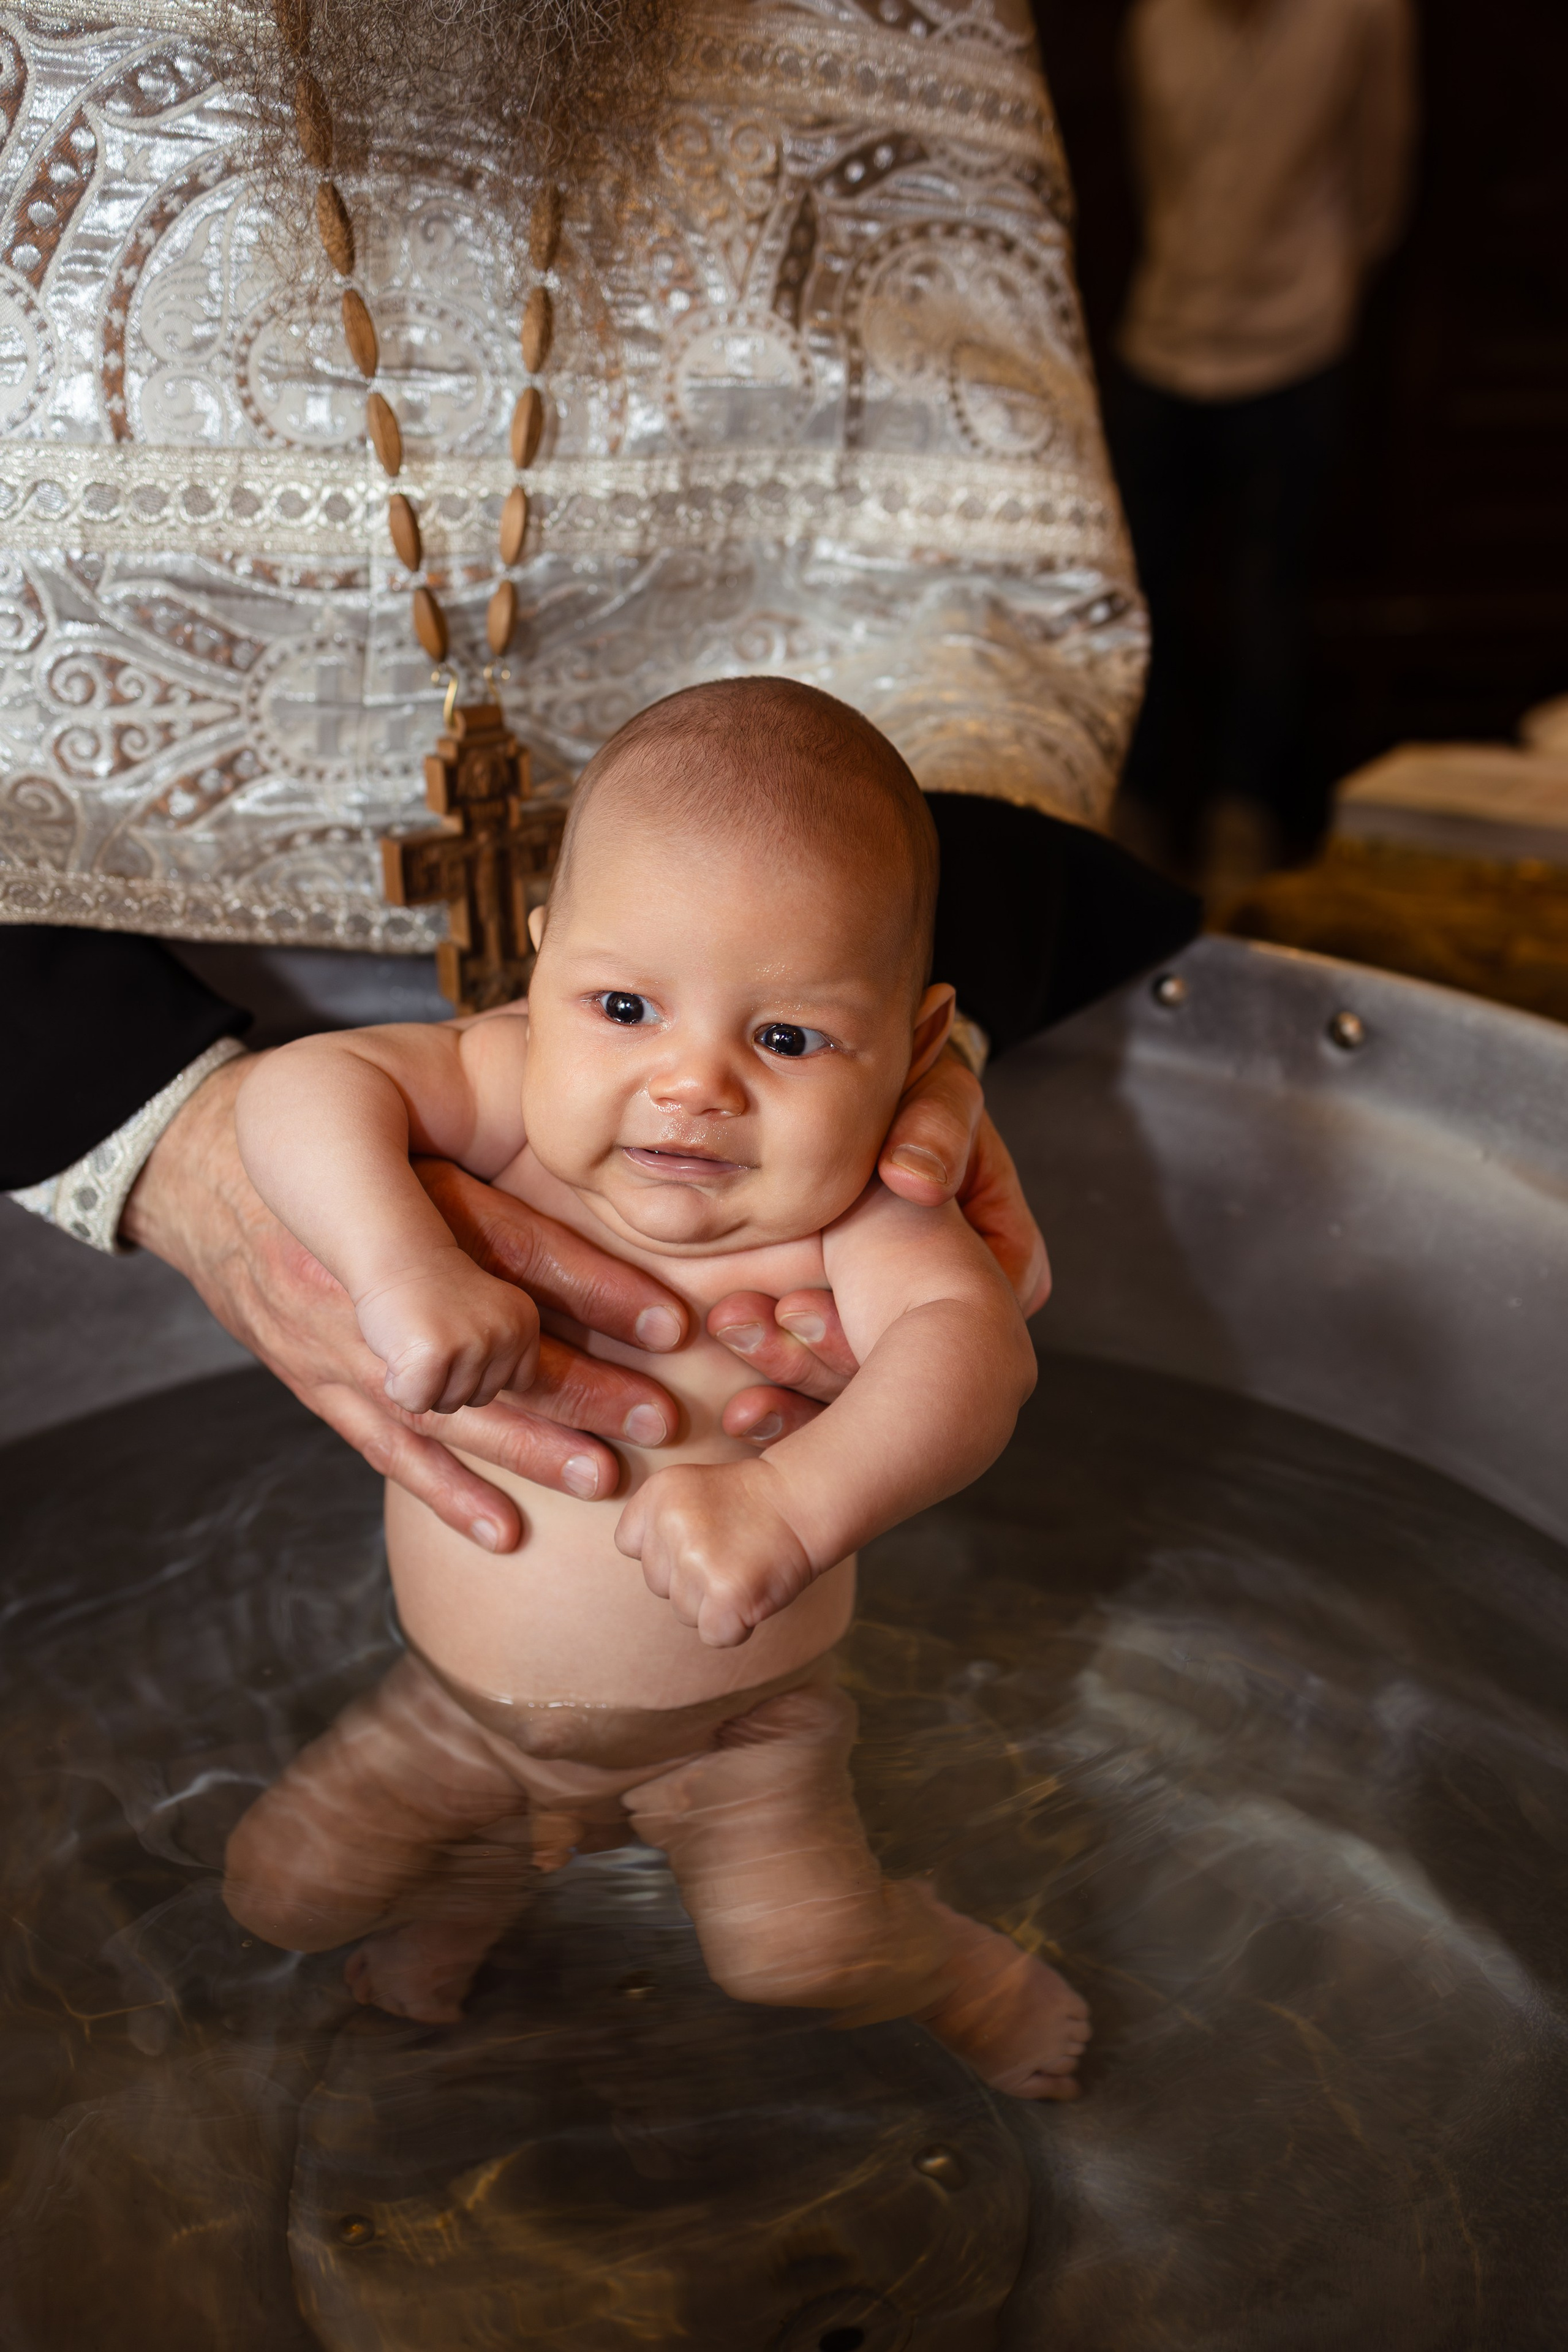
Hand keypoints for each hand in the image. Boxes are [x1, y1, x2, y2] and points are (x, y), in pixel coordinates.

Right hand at [122, 1055, 688, 1552]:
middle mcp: (362, 1277)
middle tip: (660, 1418)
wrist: (198, 1160)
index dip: (593, 1286)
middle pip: (488, 1343)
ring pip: (448, 1408)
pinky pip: (385, 1445)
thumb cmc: (306, 1113)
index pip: (509, 1247)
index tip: (668, 1323)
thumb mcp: (361, 1090)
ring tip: (602, 1477)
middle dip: (580, 1388)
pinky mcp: (316, 1378)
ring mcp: (335, 1339)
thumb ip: (465, 1087)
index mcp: (392, 1192)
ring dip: (530, 1447)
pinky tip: (503, 1529)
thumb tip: (545, 1093)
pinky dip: (444, 1491)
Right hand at [354, 1252, 540, 1414]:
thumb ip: (500, 1353)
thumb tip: (517, 1420)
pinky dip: (397, 1384)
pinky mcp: (434, 1356)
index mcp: (523, 1323)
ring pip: (447, 1404)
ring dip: (422, 1382)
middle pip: (481, 1399)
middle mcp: (506, 1333)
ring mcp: (472, 1345)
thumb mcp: (482, 1313)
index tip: (456, 1343)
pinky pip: (415, 1402)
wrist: (389, 1253)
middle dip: (450, 1381)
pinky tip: (394, 1348)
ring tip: (412, 1340)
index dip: (479, 1374)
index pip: (517, 1384)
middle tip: (431, 1340)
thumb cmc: (426, 1290)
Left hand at [615, 1459, 812, 1647]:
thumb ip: (657, 1524)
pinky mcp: (725, 1594)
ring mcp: (697, 1559)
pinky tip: (753, 1592)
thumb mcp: (690, 1492)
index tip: (700, 1535)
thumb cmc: (751, 1505)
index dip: (663, 1549)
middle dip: (690, 1578)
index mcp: (658, 1492)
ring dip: (713, 1602)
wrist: (803, 1502)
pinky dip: (736, 1625)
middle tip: (730, 1551)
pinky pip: (713, 1634)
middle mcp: (671, 1523)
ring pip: (683, 1611)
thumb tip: (650, 1575)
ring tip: (744, 1567)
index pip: (629, 1544)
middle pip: (657, 1582)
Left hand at [708, 1045, 1049, 1433]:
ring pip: (866, 1391)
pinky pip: (836, 1400)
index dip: (889, 1327)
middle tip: (759, 1321)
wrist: (862, 1117)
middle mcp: (966, 1320)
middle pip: (910, 1370)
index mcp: (1008, 1264)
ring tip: (733, 1333)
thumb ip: (936, 1131)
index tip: (804, 1304)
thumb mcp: (940, 1102)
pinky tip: (745, 1411)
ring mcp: (908, 1342)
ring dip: (796, 1376)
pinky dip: (791, 1409)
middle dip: (828, 1362)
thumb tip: (914, 1177)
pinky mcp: (862, 1354)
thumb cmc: (920, 1105)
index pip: (971, 1321)